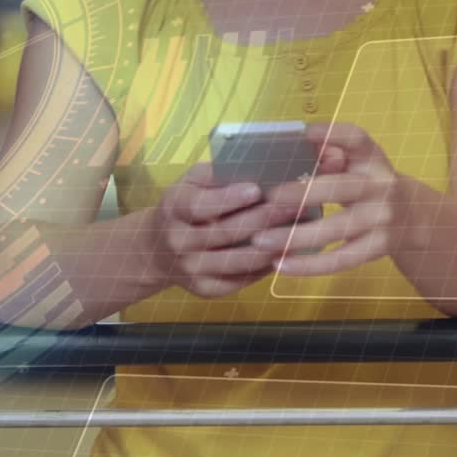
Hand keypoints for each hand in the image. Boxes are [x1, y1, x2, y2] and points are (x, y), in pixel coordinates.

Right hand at [145, 163, 304, 297]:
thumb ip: (217, 175)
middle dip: (263, 219)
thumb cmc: (185, 206)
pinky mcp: (205, 290)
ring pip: (238, 261)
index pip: (199, 205)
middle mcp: (178, 241)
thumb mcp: (190, 182)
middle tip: (294, 205)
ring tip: (298, 231)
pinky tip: (285, 252)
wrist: (158, 249)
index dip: (227, 199)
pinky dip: (265, 267)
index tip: (256, 189)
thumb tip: (259, 167)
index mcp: (173, 208)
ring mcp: (191, 269)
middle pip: (224, 233)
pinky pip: (241, 280)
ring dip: (271, 247)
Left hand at [252, 123, 413, 276]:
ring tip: (260, 240)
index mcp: (372, 158)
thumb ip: (331, 155)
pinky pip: (341, 259)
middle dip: (301, 194)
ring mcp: (382, 218)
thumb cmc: (367, 186)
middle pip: (340, 188)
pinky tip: (280, 264)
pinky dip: (308, 265)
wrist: (413, 218)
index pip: (356, 138)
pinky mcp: (379, 247)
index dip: (332, 134)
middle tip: (267, 199)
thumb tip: (297, 147)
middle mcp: (382, 185)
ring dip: (295, 236)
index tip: (304, 133)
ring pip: (336, 229)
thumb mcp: (358, 165)